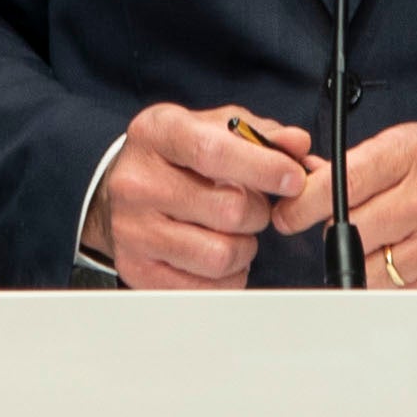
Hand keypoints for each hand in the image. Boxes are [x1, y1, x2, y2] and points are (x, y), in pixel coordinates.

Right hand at [88, 105, 313, 288]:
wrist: (121, 191)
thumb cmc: (176, 158)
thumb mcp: (212, 128)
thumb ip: (259, 134)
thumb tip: (295, 144)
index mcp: (156, 134)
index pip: (213, 152)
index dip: (263, 168)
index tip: (293, 179)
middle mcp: (137, 182)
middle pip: (227, 210)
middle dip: (258, 212)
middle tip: (254, 207)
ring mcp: (132, 229)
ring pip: (220, 255)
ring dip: (245, 248)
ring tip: (235, 232)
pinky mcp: (136, 269)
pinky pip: (206, 288)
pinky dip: (228, 276)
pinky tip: (219, 252)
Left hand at [277, 123, 416, 288]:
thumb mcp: (414, 144)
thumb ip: (359, 164)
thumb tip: (301, 187)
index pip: (342, 183)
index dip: (304, 203)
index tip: (290, 214)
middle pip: (350, 232)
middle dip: (339, 232)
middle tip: (351, 227)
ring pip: (369, 271)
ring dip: (364, 262)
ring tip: (386, 243)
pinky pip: (398, 296)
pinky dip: (393, 284)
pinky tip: (410, 262)